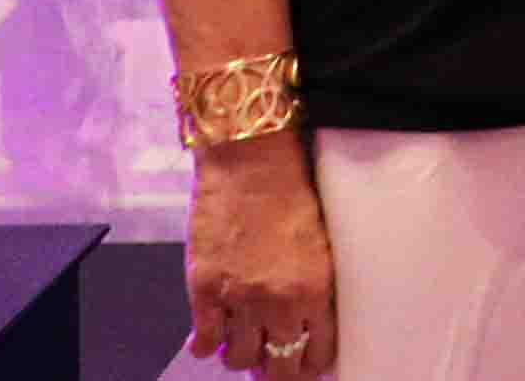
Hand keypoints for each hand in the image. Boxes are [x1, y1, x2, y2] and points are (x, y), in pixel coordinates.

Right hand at [185, 133, 335, 375]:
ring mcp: (239, 299)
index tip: (307, 366)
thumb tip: (307, 318)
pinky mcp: (204, 289)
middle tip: (275, 366)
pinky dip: (206, 347)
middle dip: (278, 371)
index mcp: (315, 289)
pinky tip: (212, 341)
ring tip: (244, 348)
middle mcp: (278, 301)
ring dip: (243, 358)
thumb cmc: (291, 193)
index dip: (310, 365)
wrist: (251, 164)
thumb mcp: (320, 244)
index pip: (317, 350)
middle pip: (279, 365)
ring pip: (241, 359)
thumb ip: (314, 285)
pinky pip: (205, 340)